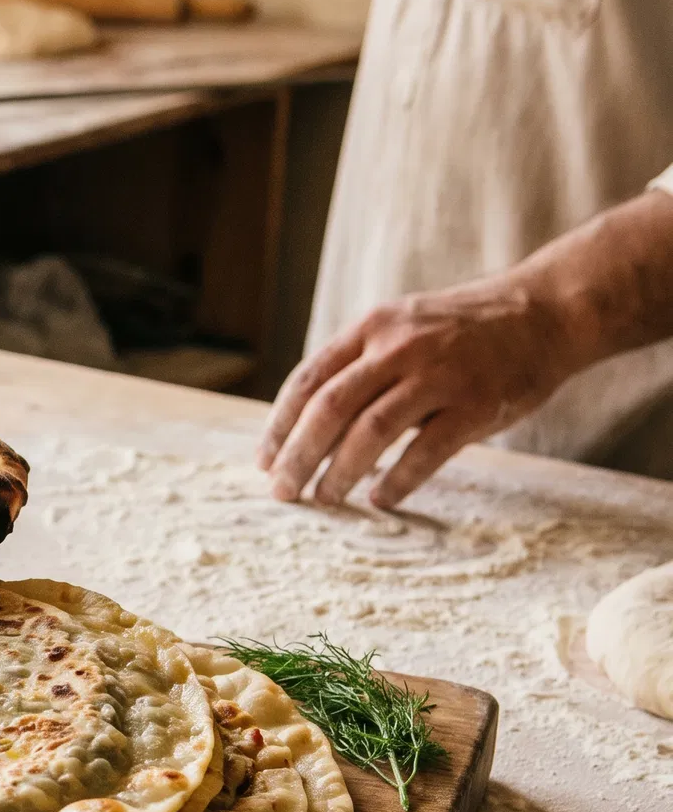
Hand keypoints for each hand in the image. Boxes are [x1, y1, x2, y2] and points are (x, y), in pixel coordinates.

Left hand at [258, 280, 582, 506]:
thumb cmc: (463, 331)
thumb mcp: (402, 327)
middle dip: (298, 456)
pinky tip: (380, 499)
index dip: (280, 424)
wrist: (547, 311)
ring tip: (323, 499)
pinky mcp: (477, 404)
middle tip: (282, 492)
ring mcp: (440, 375)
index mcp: (373, 328)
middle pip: (330, 408)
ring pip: (371, 431)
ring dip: (339, 472)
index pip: (309, 379)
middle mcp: (400, 348)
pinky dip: (399, 479)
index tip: (264, 461)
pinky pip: (427, 450)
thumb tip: (307, 426)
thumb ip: (359, 366)